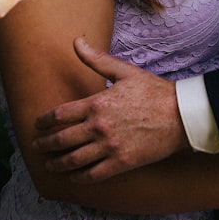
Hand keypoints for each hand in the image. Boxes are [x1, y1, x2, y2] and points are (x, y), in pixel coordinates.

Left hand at [32, 37, 188, 181]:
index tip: (38, 125)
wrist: (181, 115)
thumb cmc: (154, 92)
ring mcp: (110, 147)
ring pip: (74, 160)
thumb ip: (97, 59)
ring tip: (50, 165)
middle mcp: (99, 127)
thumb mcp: (124, 72)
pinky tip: (74, 177)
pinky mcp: (122, 163)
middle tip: (37, 146)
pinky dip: (80, 178)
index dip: (44, 121)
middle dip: (44, 144)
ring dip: (57, 164)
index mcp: (97, 104)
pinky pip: (94, 175)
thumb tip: (77, 41)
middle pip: (61, 139)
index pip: (59, 115)